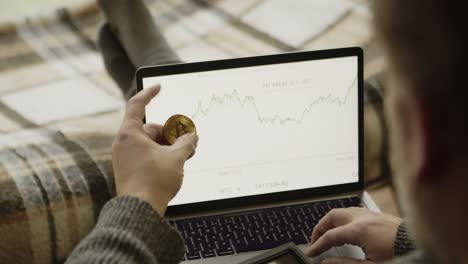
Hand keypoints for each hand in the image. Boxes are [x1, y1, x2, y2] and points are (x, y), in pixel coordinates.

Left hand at [112, 85, 197, 215]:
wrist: (139, 210)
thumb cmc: (153, 181)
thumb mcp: (176, 157)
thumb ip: (186, 143)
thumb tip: (192, 137)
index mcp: (130, 134)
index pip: (137, 105)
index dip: (149, 93)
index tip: (158, 87)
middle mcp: (124, 143)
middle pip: (151, 128)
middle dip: (171, 134)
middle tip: (188, 143)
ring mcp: (125, 157)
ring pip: (151, 143)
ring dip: (168, 147)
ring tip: (184, 156)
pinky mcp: (129, 170)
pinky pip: (147, 155)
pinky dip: (161, 156)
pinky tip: (174, 165)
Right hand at [305, 207, 401, 262]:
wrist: (421, 248)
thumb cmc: (399, 256)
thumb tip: (327, 263)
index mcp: (358, 230)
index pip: (330, 236)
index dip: (317, 245)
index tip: (310, 253)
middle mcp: (362, 218)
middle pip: (331, 217)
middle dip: (319, 228)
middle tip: (315, 242)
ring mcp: (369, 214)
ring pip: (341, 211)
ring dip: (330, 221)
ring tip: (327, 234)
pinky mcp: (376, 215)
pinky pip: (352, 211)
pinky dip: (342, 218)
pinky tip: (344, 228)